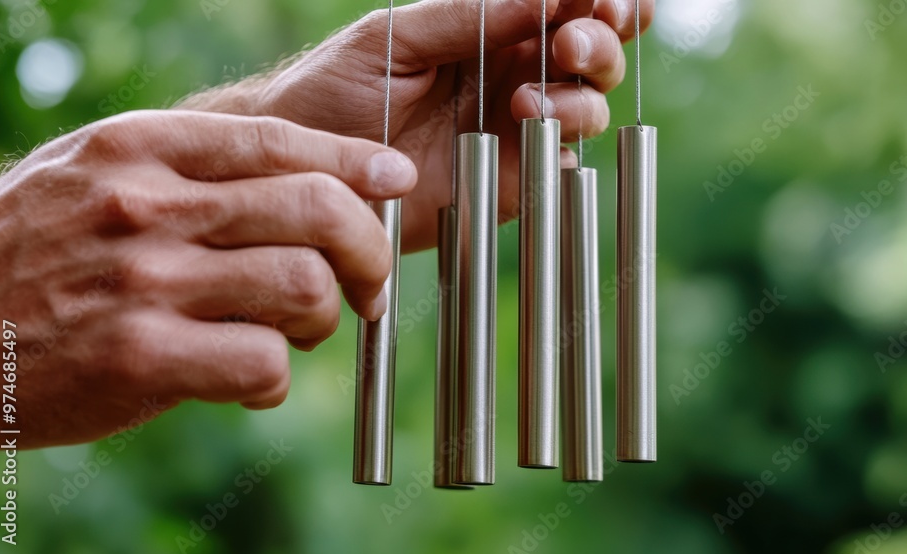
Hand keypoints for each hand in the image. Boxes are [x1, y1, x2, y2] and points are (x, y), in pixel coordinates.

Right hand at [0, 110, 416, 448]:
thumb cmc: (28, 253)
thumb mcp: (93, 176)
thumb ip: (188, 172)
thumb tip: (304, 186)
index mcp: (140, 149)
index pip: (281, 141)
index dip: (355, 161)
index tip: (394, 178)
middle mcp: (147, 205)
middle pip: (316, 211)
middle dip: (369, 249)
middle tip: (367, 281)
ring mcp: (145, 281)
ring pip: (306, 287)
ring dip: (323, 318)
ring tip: (293, 332)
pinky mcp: (141, 358)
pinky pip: (267, 362)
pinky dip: (275, 377)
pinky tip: (247, 380)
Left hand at [184, 0, 653, 251]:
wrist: (307, 169)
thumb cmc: (335, 90)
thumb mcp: (397, 37)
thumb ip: (467, 17)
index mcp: (492, 31)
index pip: (566, 7)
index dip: (599, 1)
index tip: (597, 0)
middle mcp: (514, 77)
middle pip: (594, 56)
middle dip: (599, 44)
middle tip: (569, 45)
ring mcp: (516, 131)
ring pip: (588, 109)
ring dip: (580, 98)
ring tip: (529, 100)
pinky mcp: (510, 182)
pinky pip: (560, 166)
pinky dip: (561, 147)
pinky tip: (527, 129)